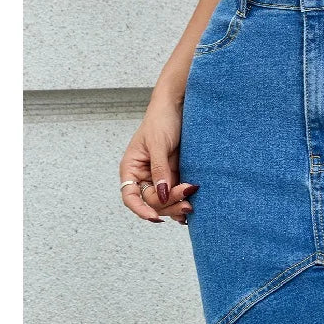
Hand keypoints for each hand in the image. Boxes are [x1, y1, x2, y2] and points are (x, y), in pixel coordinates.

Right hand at [118, 98, 198, 224]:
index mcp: (132, 168)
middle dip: (168, 204)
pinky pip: (177, 196)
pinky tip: (192, 207)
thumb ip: (160, 170)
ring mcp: (160, 178)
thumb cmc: (162, 120)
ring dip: (177, 207)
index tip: (154, 216)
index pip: (130, 196)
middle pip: (152, 202)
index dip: (140, 209)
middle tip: (187, 201)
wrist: (179, 107)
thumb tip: (162, 195)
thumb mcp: (159, 144)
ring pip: (166, 202)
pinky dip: (183, 202)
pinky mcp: (175, 176)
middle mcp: (144, 176)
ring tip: (192, 206)